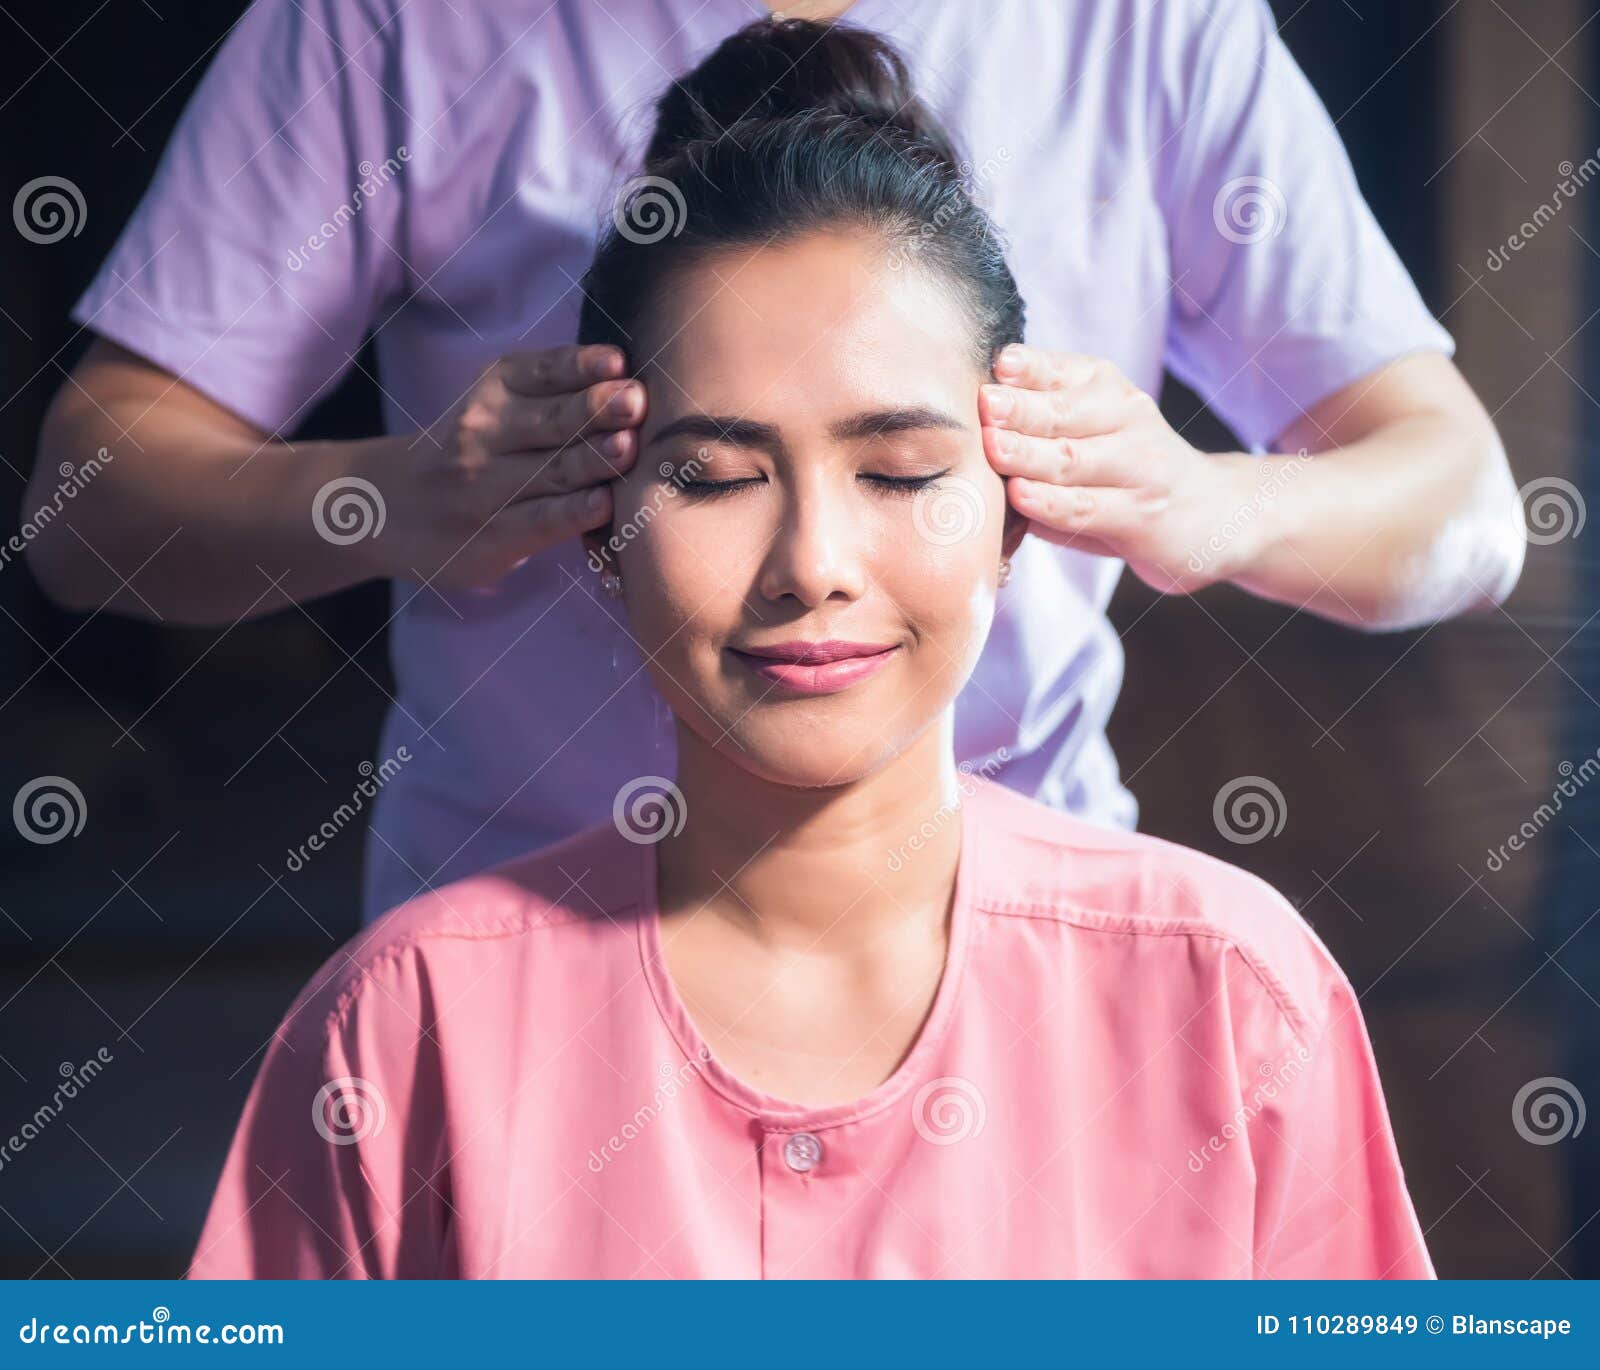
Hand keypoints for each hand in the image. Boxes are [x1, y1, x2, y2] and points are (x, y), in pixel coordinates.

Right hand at [371, 343, 644, 589]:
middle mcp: (486, 431)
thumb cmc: (473, 449)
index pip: (546, 372)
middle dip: (597, 410)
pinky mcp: (495, 535)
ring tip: (627, 447)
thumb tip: (634, 381)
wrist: (392, 507)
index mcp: (496, 387)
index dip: (583, 367)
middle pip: (554, 421)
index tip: (618, 363)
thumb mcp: (498, 402)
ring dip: (593, 460)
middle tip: (635, 402)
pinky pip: (542, 521)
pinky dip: (574, 513)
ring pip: (553, 471)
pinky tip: (604, 505)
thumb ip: (557, 390)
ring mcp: (487, 486)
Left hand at [980, 345, 1247, 593]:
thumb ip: (1043, 420)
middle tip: (983, 405)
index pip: (1064, 373)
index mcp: (1108, 390)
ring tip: (992, 447)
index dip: (1032, 369)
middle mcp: (1128, 421)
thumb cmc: (1127, 472)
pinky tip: (1021, 496)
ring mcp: (1138, 470)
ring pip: (1073, 460)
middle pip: (1065, 414)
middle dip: (1021, 409)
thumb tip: (966, 419)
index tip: (999, 364)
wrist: (1213, 513)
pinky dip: (1050, 503)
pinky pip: (1086, 508)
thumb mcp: (1094, 430)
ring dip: (1029, 455)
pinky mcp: (1140, 518)